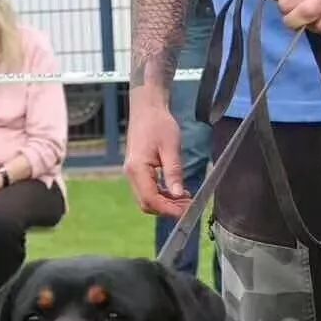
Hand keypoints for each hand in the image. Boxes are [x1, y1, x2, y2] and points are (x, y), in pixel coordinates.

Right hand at [124, 88, 188, 218]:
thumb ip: (173, 173)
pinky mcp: (138, 171)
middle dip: (168, 209)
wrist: (147, 109)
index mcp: (137, 168)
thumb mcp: (171, 148)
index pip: (151, 199)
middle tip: (189, 206)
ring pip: (147, 199)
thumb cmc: (159, 124)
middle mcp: (131, 174)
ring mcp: (133, 173)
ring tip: (187, 199)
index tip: (186, 212)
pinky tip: (177, 192)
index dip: (168, 209)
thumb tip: (178, 195)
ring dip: (166, 203)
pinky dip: (162, 195)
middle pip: (147, 203)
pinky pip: (148, 190)